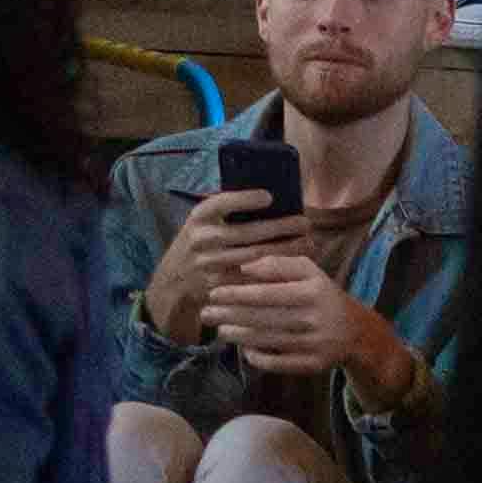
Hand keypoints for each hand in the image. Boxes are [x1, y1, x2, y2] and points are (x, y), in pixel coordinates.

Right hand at [140, 185, 294, 347]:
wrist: (173, 282)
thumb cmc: (198, 244)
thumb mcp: (202, 224)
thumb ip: (225, 212)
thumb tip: (267, 196)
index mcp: (199, 217)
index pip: (221, 203)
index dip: (244, 199)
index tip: (269, 196)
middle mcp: (202, 239)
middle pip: (246, 232)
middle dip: (280, 227)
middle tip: (305, 222)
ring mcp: (210, 264)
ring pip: (254, 256)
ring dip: (284, 249)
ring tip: (308, 242)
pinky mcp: (219, 286)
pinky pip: (252, 278)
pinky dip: (274, 271)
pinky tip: (294, 266)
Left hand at [205, 249, 416, 404]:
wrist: (355, 331)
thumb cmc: (322, 294)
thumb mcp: (308, 270)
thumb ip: (277, 264)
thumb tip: (245, 267)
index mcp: (312, 291)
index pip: (267, 293)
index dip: (237, 294)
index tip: (214, 293)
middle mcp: (314, 319)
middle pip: (264, 318)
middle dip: (230, 316)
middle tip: (206, 313)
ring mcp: (314, 344)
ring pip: (268, 341)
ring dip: (239, 336)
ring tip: (219, 330)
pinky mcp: (313, 366)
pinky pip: (279, 364)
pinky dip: (258, 358)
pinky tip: (243, 349)